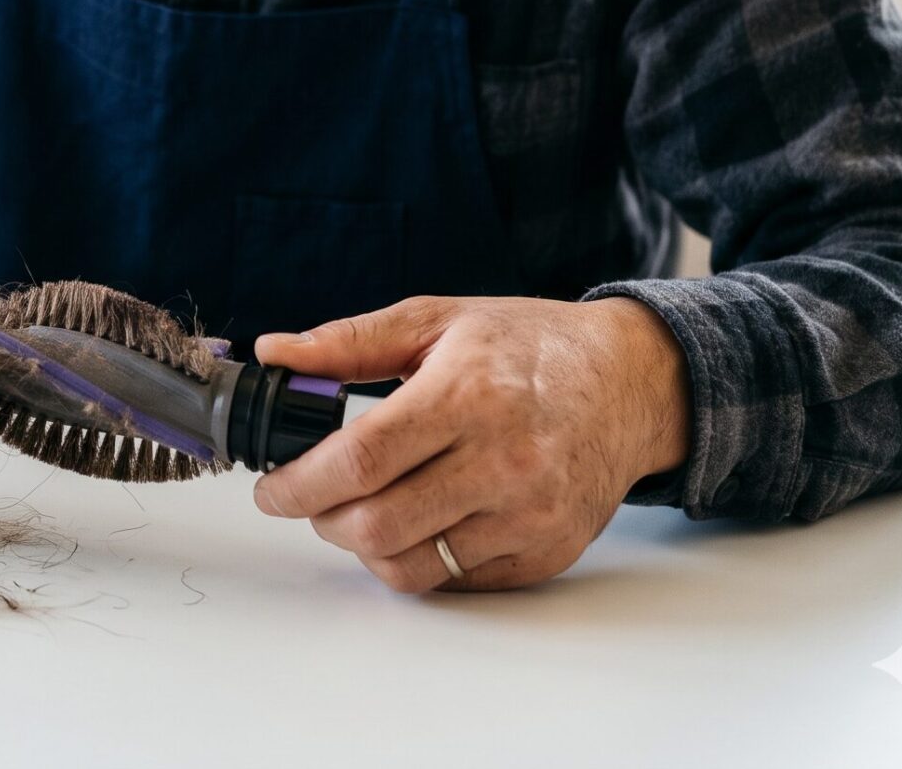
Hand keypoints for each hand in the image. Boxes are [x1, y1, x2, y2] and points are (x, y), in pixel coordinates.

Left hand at [250, 294, 690, 591]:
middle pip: (377, 523)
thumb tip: (275, 351)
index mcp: (467, 396)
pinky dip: (417, 559)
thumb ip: (349, 342)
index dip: (299, 483)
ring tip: (359, 510)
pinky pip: (455, 580)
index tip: (271, 489)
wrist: (631, 383)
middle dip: (322, 519)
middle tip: (311, 499)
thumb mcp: (437, 320)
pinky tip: (415, 520)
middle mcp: (504, 462)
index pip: (360, 460)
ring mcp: (530, 515)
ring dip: (363, 545)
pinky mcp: (545, 552)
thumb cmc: (529, 347)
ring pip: (409, 564)